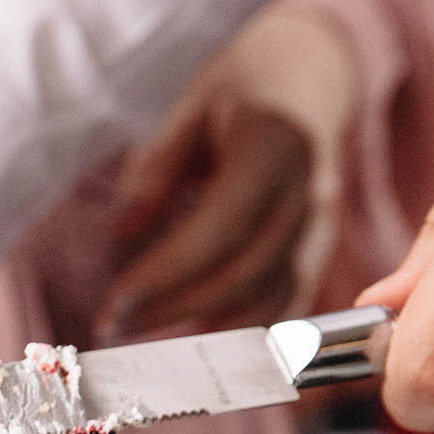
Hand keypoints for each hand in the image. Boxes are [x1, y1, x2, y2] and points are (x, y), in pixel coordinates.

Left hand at [104, 0, 359, 336]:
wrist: (306, 84)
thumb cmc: (236, 97)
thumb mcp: (189, 112)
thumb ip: (157, 170)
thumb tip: (122, 232)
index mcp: (274, 146)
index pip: (222, 226)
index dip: (169, 272)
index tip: (117, 302)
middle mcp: (308, 192)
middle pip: (245, 272)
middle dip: (174, 308)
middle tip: (113, 326)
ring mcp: (320, 227)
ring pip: (270, 300)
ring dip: (204, 334)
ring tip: (142, 339)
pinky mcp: (318, 253)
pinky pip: (287, 308)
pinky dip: (243, 338)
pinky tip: (195, 349)